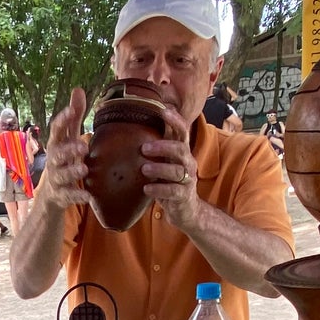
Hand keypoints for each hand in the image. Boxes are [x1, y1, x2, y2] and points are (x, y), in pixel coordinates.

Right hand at [37, 86, 93, 208]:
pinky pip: (68, 196)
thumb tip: (78, 90)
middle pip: (57, 154)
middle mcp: (53, 161)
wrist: (51, 194)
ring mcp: (56, 179)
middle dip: (68, 150)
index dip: (62, 120)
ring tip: (84, 169)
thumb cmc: (64, 160)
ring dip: (72, 171)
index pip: (56, 130)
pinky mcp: (61, 195)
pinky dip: (77, 196)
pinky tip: (88, 196)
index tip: (70, 110)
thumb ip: (74, 116)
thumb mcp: (69, 138)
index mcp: (56, 145)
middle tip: (83, 146)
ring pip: (62, 175)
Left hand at [140, 105, 199, 226]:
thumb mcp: (164, 162)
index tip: (163, 110)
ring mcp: (187, 179)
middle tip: (144, 148)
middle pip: (181, 149)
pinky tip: (146, 189)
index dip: (175, 120)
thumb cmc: (169, 181)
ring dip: (160, 168)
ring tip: (143, 169)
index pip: (182, 131)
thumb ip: (155, 147)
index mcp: (182, 152)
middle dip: (163, 146)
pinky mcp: (184, 196)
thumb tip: (132, 126)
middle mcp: (187, 162)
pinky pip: (174, 191)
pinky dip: (160, 189)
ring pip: (177, 170)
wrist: (185, 209)